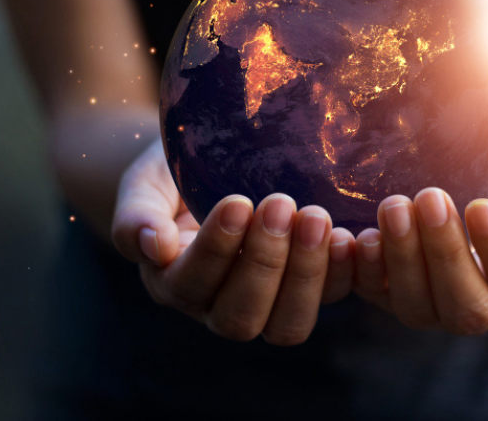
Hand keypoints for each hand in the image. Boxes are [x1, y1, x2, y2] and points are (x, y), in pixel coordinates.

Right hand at [111, 138, 356, 344]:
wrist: (208, 163)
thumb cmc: (171, 175)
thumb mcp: (144, 186)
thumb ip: (137, 216)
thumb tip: (154, 247)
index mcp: (174, 283)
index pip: (192, 283)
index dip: (216, 249)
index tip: (236, 202)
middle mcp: (218, 306)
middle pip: (241, 316)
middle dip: (264, 262)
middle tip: (281, 203)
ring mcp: (267, 304)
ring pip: (287, 323)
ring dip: (306, 274)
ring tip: (317, 218)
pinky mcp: (307, 289)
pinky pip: (329, 299)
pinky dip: (342, 273)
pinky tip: (350, 235)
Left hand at [352, 150, 487, 334]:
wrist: (480, 170)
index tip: (482, 207)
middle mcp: (478, 307)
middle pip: (464, 306)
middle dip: (445, 254)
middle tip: (431, 198)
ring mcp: (429, 304)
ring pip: (415, 306)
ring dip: (402, 258)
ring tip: (395, 206)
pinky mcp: (387, 291)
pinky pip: (371, 293)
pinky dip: (361, 269)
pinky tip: (356, 236)